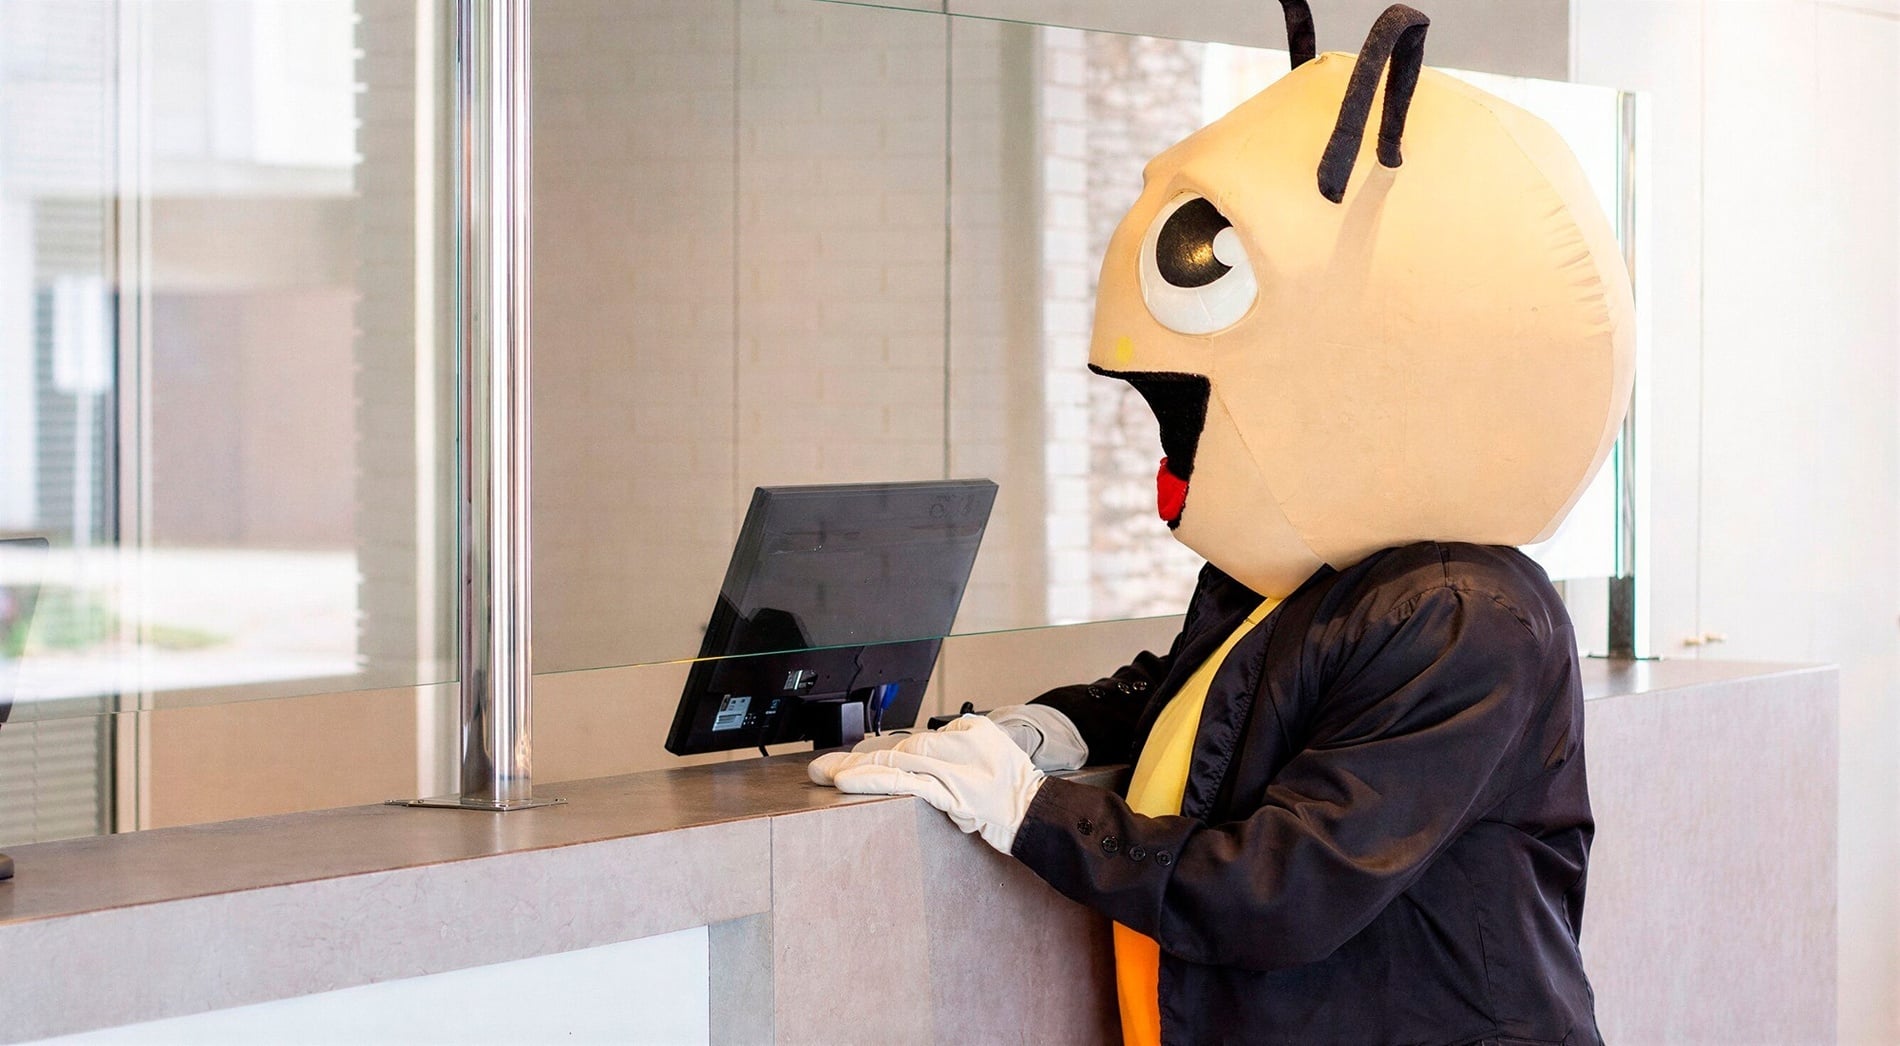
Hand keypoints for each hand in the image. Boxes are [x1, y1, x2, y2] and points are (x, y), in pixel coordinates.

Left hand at [836, 704, 1086, 770]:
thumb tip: (919, 760)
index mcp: (966, 731)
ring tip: (826, 775)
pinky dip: (876, 780)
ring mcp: (954, 768)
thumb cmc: (1013, 791)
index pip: (911, 743)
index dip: (877, 758)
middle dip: (856, 760)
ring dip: (857, 770)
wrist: (1037, 814)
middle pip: (897, 750)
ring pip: (897, 763)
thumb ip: (957, 750)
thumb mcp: (989, 753)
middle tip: (822, 768)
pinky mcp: (952, 792)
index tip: (849, 765)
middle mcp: (958, 743)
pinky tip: (850, 782)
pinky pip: (907, 784)